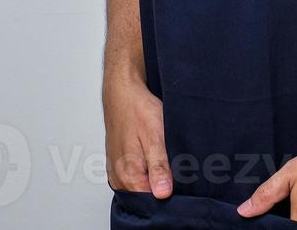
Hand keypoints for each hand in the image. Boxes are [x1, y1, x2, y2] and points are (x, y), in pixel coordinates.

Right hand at [103, 76, 171, 196]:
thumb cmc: (138, 110)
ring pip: (141, 187)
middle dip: (162, 186)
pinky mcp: (119, 165)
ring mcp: (117, 172)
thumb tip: (163, 194)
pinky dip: (147, 172)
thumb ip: (159, 167)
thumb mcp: (155, 137)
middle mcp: (119, 178)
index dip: (169, 195)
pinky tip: (155, 157)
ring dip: (155, 178)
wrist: (122, 93)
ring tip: (164, 158)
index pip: (151, 202)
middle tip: (174, 166)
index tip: (180, 182)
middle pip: (146, 196)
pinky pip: (136, 178)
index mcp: (128, 174)